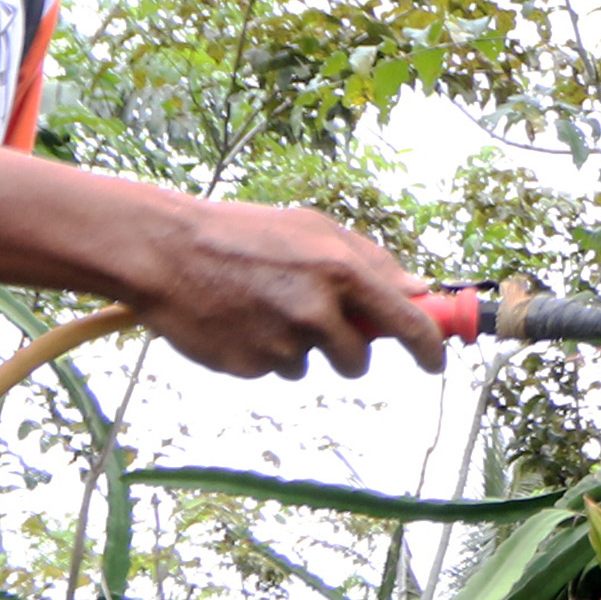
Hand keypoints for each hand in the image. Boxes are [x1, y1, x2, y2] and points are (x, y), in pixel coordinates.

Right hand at [122, 196, 446, 380]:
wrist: (165, 251)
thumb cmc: (245, 234)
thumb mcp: (313, 229)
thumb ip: (370, 260)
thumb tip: (420, 290)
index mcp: (341, 272)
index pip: (407, 324)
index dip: (429, 348)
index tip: (436, 361)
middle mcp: (316, 312)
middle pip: (358, 360)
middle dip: (347, 349)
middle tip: (314, 319)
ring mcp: (280, 344)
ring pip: (311, 366)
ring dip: (298, 347)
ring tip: (262, 308)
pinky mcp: (248, 367)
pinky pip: (272, 370)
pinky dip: (262, 352)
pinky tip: (237, 320)